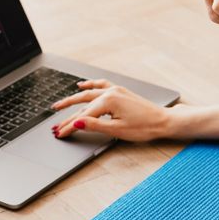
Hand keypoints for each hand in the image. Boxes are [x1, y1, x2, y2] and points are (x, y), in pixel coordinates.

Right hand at [49, 79, 172, 141]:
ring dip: (73, 100)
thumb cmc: (145, 127)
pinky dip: (89, 85)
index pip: (83, 117)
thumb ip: (95, 126)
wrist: (163, 121)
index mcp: (109, 101)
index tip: (60, 134)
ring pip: (88, 95)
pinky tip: (81, 85)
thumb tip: (77, 123)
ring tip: (58, 106)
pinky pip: (100, 85)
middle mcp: (110, 92)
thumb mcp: (118, 130)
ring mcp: (115, 90)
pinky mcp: (120, 91)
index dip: (70, 127)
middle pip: (83, 106)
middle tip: (55, 126)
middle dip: (67, 117)